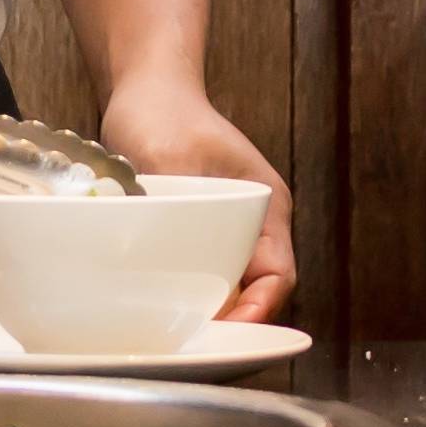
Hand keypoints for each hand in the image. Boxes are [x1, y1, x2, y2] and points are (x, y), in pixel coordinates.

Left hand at [96, 77, 295, 319]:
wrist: (147, 86)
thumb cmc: (166, 112)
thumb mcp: (168, 158)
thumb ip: (173, 203)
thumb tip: (162, 257)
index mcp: (268, 205)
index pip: (278, 275)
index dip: (258, 309)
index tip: (228, 328)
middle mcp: (254, 222)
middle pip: (255, 288)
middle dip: (232, 320)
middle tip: (195, 341)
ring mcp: (226, 226)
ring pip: (227, 283)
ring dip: (207, 307)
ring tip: (176, 330)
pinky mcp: (196, 229)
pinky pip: (199, 271)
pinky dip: (185, 289)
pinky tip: (157, 302)